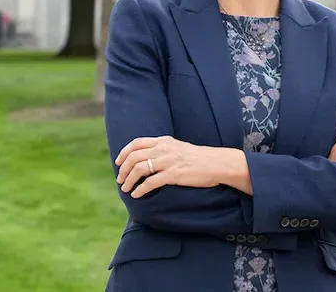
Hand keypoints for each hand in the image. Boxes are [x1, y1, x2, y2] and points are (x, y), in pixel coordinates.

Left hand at [115, 136, 230, 197]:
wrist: (217, 163)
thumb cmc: (199, 158)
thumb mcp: (179, 147)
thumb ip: (164, 150)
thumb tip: (149, 158)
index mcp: (164, 141)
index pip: (137, 143)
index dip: (124, 153)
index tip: (118, 163)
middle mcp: (163, 149)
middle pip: (134, 157)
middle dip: (123, 170)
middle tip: (120, 180)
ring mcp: (168, 161)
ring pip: (139, 169)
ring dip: (128, 180)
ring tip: (125, 189)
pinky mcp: (173, 175)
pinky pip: (150, 183)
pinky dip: (140, 190)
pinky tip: (136, 195)